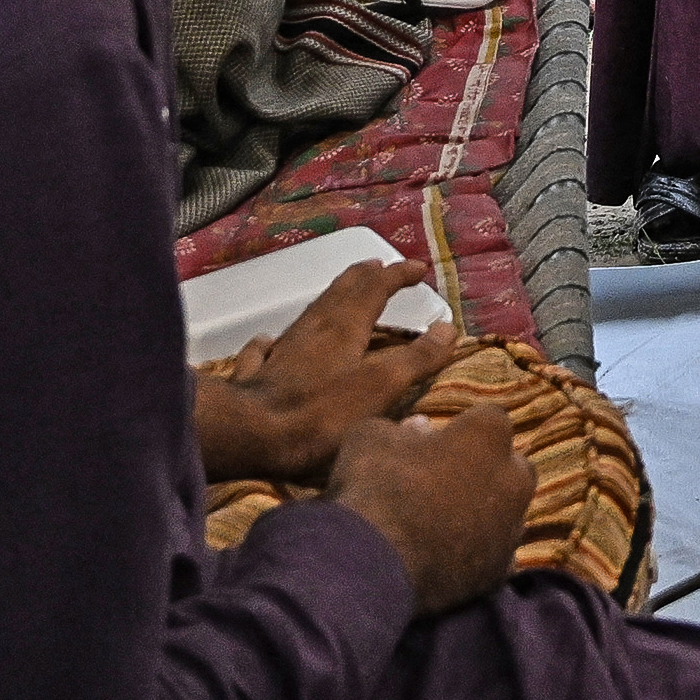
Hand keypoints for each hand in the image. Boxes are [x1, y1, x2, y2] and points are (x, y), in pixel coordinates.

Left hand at [193, 262, 456, 486]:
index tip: (417, 267)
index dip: (397, 275)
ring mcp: (282, 350)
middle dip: (363, 277)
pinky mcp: (258, 374)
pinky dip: (275, 339)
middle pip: (341, 292)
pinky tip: (268, 340)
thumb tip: (447, 327)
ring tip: (341, 293)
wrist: (252, 433)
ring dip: (330, 298)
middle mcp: (313, 328)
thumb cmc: (323, 412)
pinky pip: (268, 348)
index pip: (376, 288)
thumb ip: (416, 358)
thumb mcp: (382, 386)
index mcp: (345, 326)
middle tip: (378, 266)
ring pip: (310, 313)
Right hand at [325, 401, 530, 615]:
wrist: (375, 563)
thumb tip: (419, 430)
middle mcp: (513, 478)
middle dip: (485, 469)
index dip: (461, 428)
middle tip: (444, 481)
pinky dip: (476, 552)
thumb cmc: (377, 485)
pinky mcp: (500, 569)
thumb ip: (402, 429)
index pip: (487, 418)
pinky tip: (445, 556)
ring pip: (505, 512)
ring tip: (439, 523)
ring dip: (481, 512)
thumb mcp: (371, 438)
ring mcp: (511, 527)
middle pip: (509, 466)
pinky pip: (493, 553)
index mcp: (488, 434)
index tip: (435, 441)